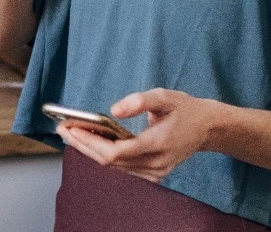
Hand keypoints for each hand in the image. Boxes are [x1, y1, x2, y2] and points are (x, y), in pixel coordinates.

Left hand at [55, 89, 216, 182]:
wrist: (208, 128)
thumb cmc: (186, 109)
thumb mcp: (165, 96)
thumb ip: (139, 101)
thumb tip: (113, 110)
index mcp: (159, 143)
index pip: (116, 151)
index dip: (90, 141)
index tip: (71, 128)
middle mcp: (156, 163)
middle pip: (109, 161)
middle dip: (83, 145)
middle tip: (62, 129)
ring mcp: (155, 172)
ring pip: (114, 166)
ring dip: (90, 150)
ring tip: (70, 131)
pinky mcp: (153, 174)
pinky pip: (122, 167)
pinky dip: (104, 154)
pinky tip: (90, 140)